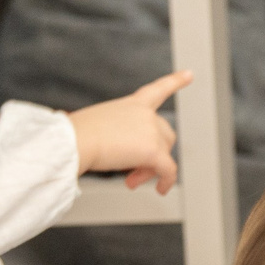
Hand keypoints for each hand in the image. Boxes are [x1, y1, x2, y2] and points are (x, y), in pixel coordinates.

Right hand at [71, 71, 192, 193]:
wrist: (74, 140)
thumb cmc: (76, 135)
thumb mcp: (97, 124)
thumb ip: (114, 133)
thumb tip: (113, 152)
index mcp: (131, 104)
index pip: (157, 90)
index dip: (175, 81)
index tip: (189, 74)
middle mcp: (145, 114)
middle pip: (164, 135)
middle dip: (152, 155)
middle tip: (132, 171)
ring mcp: (151, 131)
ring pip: (164, 154)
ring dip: (149, 170)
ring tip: (130, 180)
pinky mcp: (153, 151)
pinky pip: (168, 170)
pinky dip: (166, 181)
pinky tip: (160, 190)